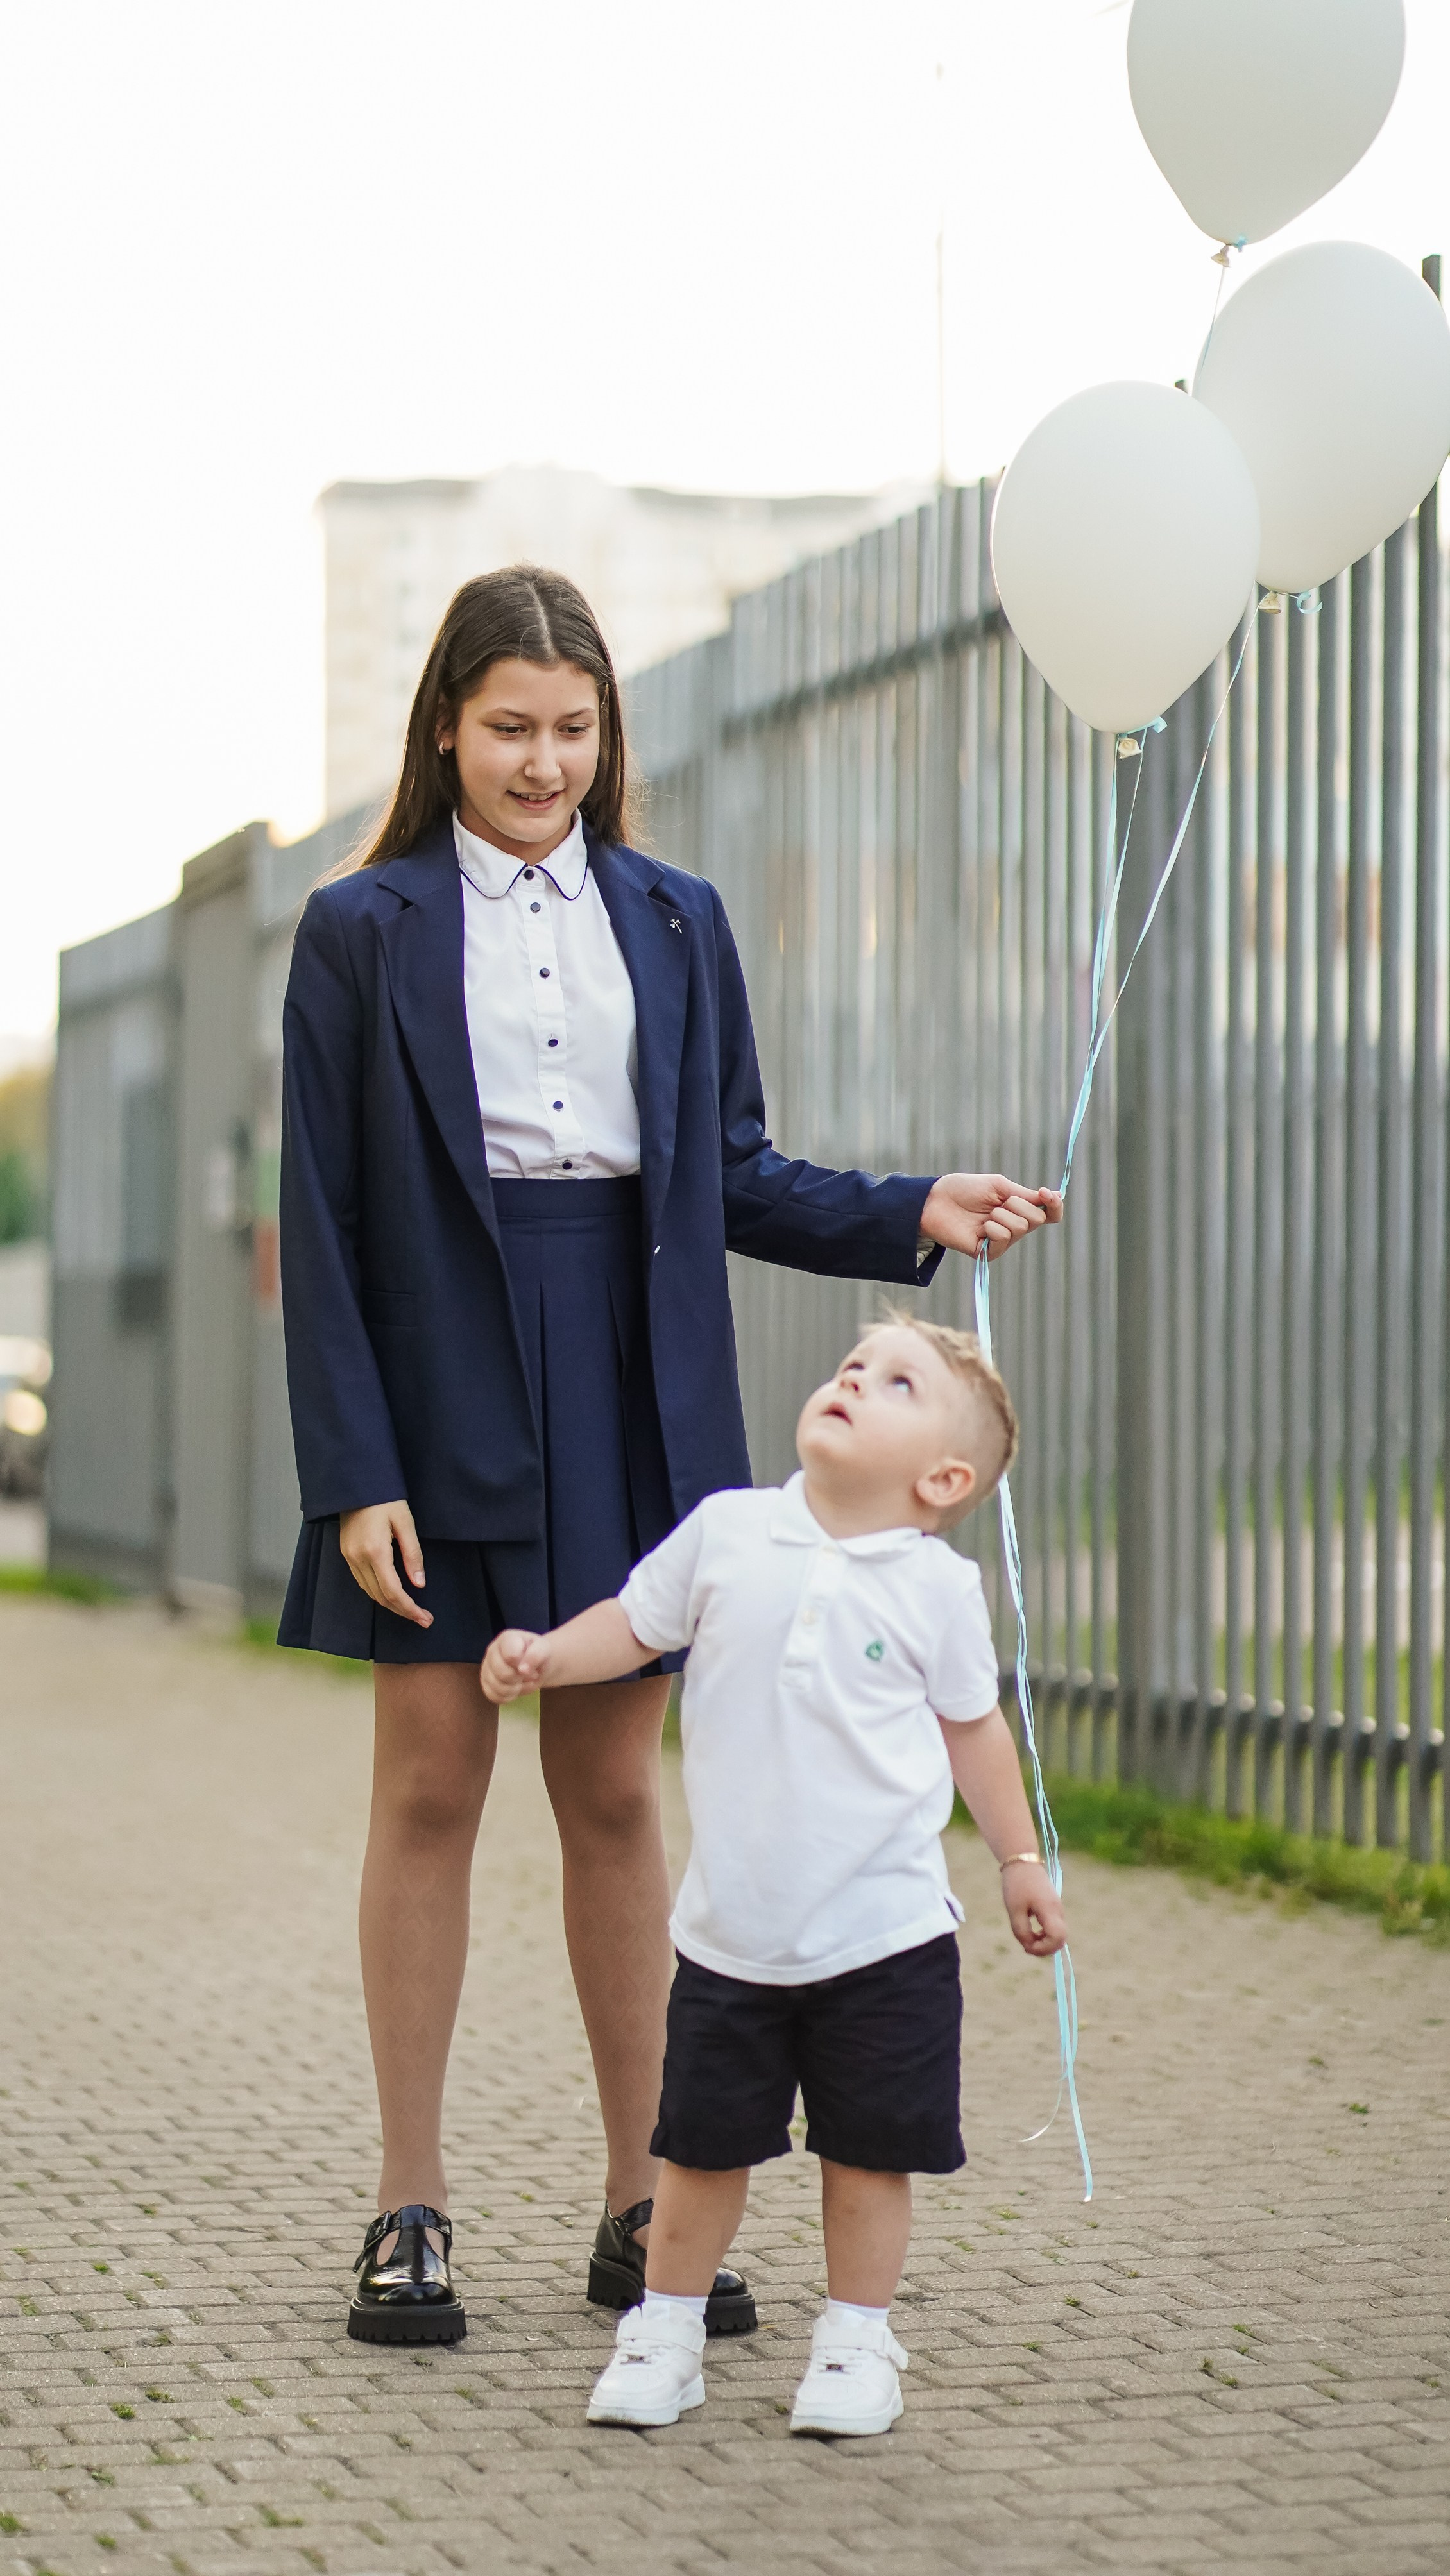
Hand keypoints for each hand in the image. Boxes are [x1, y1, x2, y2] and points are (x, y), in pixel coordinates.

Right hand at [338, 1499, 432, 1626]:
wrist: (356, 1483)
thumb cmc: (385, 1499)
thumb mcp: (405, 1522)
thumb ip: (413, 1554)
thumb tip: (419, 1584)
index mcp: (375, 1551)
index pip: (393, 1592)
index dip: (410, 1609)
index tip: (426, 1618)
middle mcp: (358, 1558)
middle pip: (381, 1597)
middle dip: (403, 1611)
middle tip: (424, 1619)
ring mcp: (349, 1557)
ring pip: (370, 1592)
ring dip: (391, 1605)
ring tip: (411, 1610)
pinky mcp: (346, 1554)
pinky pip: (362, 1582)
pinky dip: (378, 1592)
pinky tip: (392, 1594)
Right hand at [480, 1628, 547, 1702]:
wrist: (534, 1664)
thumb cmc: (538, 1654)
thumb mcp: (544, 1649)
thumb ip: (535, 1655)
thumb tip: (522, 1669)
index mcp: (507, 1639)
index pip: (511, 1656)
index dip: (523, 1666)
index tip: (532, 1668)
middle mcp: (492, 1650)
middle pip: (502, 1673)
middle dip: (519, 1679)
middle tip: (528, 1676)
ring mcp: (486, 1667)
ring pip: (497, 1687)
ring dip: (515, 1689)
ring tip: (522, 1683)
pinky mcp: (485, 1683)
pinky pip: (493, 1696)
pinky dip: (507, 1697)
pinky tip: (514, 1690)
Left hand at [920, 1173, 1062, 1262]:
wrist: (936, 1200)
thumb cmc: (966, 1190)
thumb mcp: (1000, 1187)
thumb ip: (1026, 1195)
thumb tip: (1057, 1195)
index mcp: (1020, 1210)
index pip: (1050, 1214)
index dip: (1054, 1205)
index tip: (1045, 1193)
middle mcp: (1014, 1228)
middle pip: (1036, 1219)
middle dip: (1017, 1205)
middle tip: (996, 1203)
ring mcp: (1002, 1242)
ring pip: (1021, 1228)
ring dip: (1001, 1214)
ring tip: (984, 1215)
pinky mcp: (988, 1253)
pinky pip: (1003, 1239)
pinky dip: (992, 1228)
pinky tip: (980, 1228)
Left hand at [1000, 1858, 1067, 1956]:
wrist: (1022, 1862)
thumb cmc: (1016, 1884)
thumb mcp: (1014, 1910)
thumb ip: (1021, 1931)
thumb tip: (1028, 1946)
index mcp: (1049, 1910)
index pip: (1057, 1938)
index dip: (1044, 1948)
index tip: (1027, 1946)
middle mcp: (1058, 1911)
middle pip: (1060, 1939)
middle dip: (1044, 1948)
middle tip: (1026, 1946)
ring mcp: (1058, 1909)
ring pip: (1058, 1935)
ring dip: (1044, 1942)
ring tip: (1027, 1939)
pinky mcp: (1054, 1908)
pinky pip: (1054, 1928)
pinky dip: (1045, 1935)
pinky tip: (1032, 1933)